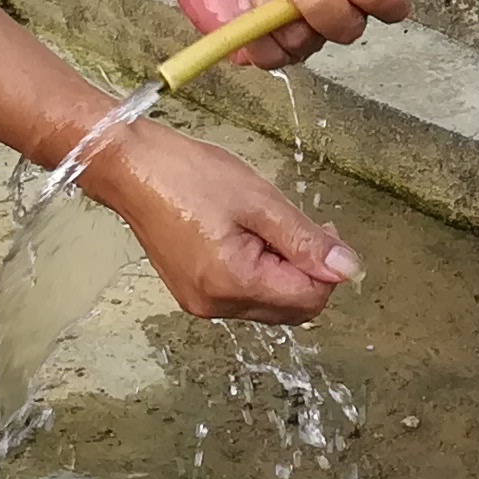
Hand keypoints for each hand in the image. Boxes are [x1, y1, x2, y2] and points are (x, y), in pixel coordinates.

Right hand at [90, 122, 362, 320]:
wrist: (130, 168)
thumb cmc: (188, 176)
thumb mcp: (259, 201)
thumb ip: (306, 240)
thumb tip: (348, 269)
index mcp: (233, 284)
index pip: (309, 299)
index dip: (326, 268)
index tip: (322, 230)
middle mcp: (215, 306)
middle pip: (291, 309)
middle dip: (306, 271)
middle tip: (297, 225)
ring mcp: (201, 302)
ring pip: (269, 303)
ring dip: (282, 270)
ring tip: (263, 226)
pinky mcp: (193, 292)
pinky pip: (244, 294)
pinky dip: (258, 271)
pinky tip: (246, 236)